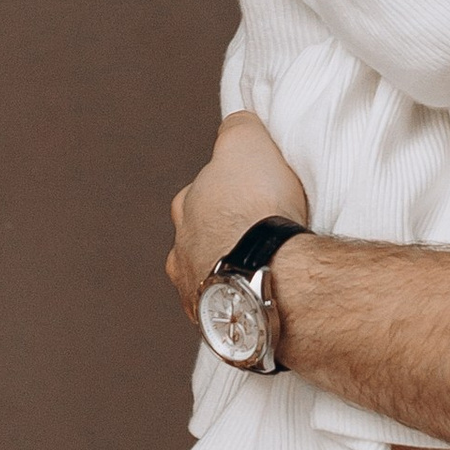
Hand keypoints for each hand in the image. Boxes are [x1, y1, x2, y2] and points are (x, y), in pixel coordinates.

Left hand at [168, 112, 308, 318]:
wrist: (269, 273)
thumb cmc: (257, 209)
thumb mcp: (246, 143)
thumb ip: (237, 129)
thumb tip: (236, 123)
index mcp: (183, 209)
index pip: (201, 193)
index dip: (229, 192)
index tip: (254, 197)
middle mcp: (180, 253)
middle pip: (201, 239)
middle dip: (224, 237)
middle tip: (260, 235)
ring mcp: (196, 293)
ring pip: (212, 278)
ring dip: (233, 273)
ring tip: (265, 271)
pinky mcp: (218, 326)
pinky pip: (230, 311)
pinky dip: (244, 304)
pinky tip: (264, 299)